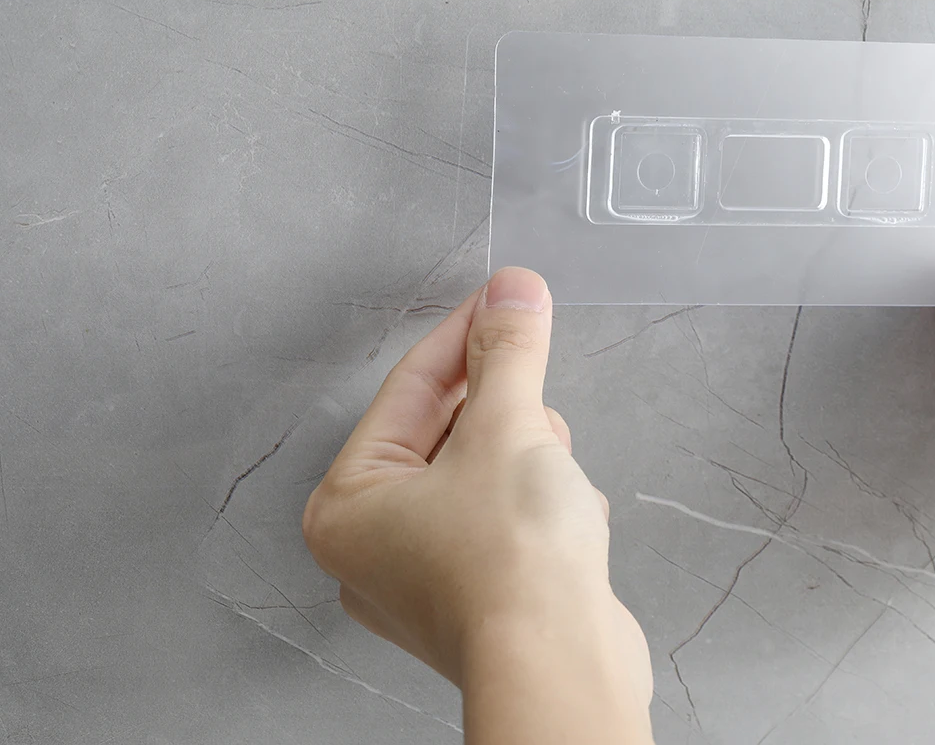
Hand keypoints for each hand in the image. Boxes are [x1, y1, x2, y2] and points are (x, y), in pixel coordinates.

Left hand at [302, 267, 651, 742]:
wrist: (563, 664)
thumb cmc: (510, 567)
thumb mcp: (507, 427)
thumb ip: (508, 351)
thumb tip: (512, 292)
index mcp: (348, 504)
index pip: (409, 387)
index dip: (465, 331)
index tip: (506, 295)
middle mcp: (376, 547)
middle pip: (445, 429)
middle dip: (502, 404)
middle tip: (534, 363)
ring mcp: (428, 577)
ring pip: (484, 471)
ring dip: (526, 454)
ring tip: (550, 473)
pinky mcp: (483, 595)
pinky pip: (509, 515)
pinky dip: (541, 501)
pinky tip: (564, 515)